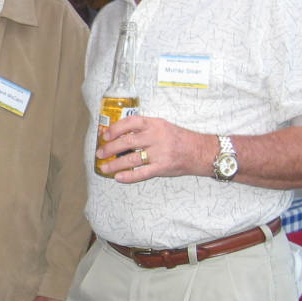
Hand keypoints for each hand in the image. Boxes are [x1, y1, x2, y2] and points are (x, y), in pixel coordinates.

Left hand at [95, 114, 213, 182]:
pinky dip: (129, 176)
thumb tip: (119, 134)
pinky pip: (143, 173)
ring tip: (105, 167)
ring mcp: (160, 153)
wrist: (201, 151)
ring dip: (116, 164)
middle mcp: (157, 137)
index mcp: (155, 124)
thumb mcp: (162, 126)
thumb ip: (144, 129)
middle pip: (128, 141)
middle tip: (100, 153)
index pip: (131, 122)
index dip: (115, 128)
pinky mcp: (163, 167)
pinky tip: (119, 177)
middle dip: (110, 148)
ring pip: (132, 159)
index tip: (105, 135)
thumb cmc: (179, 138)